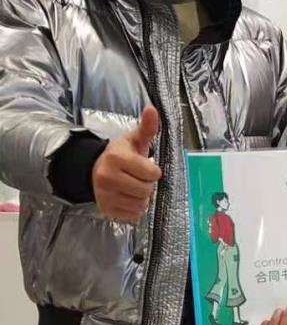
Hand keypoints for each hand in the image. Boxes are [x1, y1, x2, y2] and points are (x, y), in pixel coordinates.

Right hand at [92, 106, 161, 223]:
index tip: (146, 166)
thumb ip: (146, 128)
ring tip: (133, 186)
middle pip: (146, 190)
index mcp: (116, 158)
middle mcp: (107, 178)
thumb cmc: (120, 155)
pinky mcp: (106, 209)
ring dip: (142, 197)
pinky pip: (133, 215)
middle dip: (147, 184)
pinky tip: (127, 196)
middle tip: (139, 177)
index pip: (151, 173)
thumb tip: (152, 110)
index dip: (153, 170)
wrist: (95, 170)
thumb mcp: (133, 140)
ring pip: (141, 204)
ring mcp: (105, 196)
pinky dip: (135, 208)